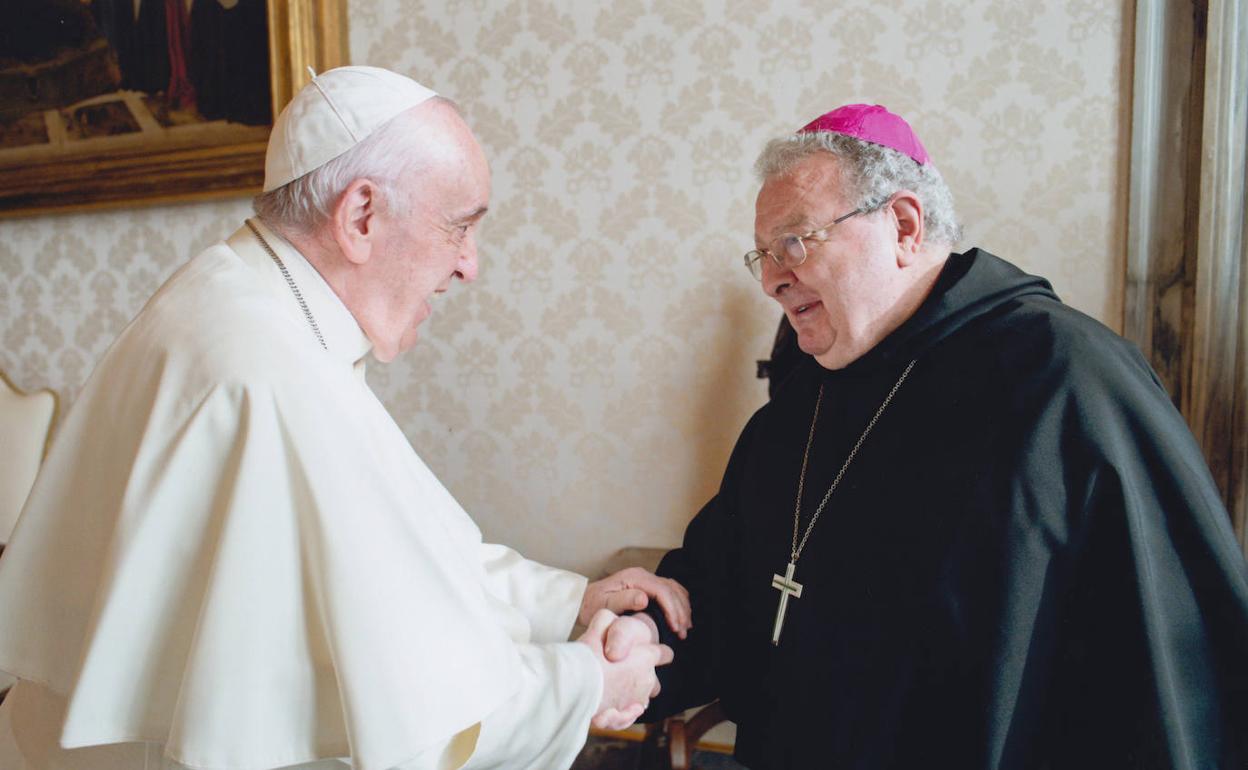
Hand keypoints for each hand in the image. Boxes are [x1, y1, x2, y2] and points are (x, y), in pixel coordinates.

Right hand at [578, 609, 672, 729]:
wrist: (576, 685)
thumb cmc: (588, 655)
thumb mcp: (600, 623)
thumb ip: (608, 619)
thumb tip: (610, 619)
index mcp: (646, 656)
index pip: (665, 653)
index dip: (658, 653)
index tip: (647, 654)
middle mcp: (648, 678)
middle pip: (651, 678)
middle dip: (639, 676)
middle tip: (619, 672)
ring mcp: (637, 698)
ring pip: (640, 697)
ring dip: (630, 694)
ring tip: (612, 689)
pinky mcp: (625, 716)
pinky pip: (628, 715)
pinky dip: (622, 713)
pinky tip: (613, 707)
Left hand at [580, 567, 691, 638]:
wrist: (583, 601)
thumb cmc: (592, 604)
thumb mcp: (604, 604)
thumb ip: (624, 600)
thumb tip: (644, 599)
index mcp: (634, 577)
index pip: (662, 590)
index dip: (672, 609)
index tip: (676, 626)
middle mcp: (642, 575)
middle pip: (671, 590)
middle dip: (680, 611)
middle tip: (683, 632)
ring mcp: (645, 579)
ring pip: (673, 589)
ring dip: (682, 608)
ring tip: (684, 627)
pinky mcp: (647, 586)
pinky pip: (670, 590)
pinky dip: (679, 602)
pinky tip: (681, 615)